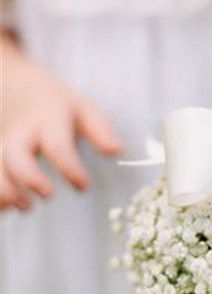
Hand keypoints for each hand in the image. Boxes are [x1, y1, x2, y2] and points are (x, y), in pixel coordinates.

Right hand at [1, 56, 121, 210]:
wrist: (17, 86)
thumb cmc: (58, 105)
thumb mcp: (83, 109)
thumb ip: (100, 131)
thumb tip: (117, 152)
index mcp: (48, 120)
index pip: (57, 146)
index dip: (70, 169)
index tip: (84, 187)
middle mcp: (22, 134)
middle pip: (16, 157)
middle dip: (30, 179)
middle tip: (48, 194)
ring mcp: (3, 146)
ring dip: (7, 192)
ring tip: (27, 206)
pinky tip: (7, 207)